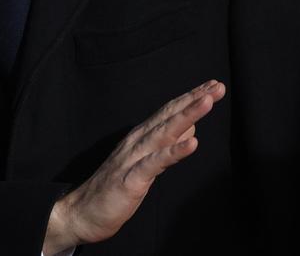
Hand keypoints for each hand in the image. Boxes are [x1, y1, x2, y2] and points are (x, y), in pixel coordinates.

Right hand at [41, 80, 225, 253]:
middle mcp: (138, 141)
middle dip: (194, 99)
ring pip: (165, 132)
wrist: (82, 213)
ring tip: (208, 101)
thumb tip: (189, 128)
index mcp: (142, 136)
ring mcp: (134, 158)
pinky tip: (192, 144)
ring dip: (187, 115)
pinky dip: (175, 152)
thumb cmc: (115, 187)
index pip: (170, 112)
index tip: (214, 85)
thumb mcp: (147, 163)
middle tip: (218, 85)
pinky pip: (156, 163)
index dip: (192, 98)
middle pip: (170, 115)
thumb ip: (166, 144)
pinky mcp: (132, 178)